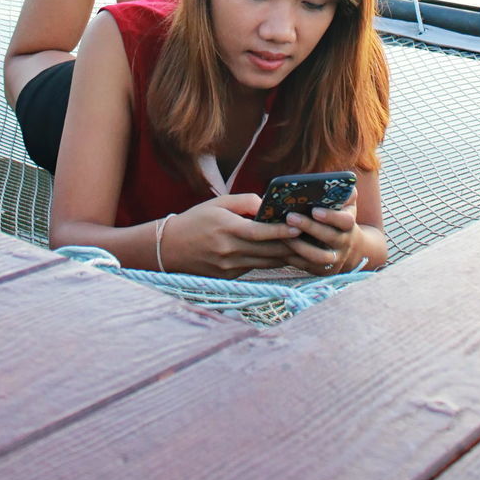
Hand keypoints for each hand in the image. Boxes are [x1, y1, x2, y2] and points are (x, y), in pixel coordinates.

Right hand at [161, 193, 303, 277]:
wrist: (169, 248)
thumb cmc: (196, 220)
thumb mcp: (218, 203)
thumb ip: (244, 202)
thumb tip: (267, 205)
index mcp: (227, 229)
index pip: (259, 233)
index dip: (280, 231)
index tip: (297, 227)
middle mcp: (229, 251)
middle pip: (267, 251)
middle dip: (290, 245)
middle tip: (310, 238)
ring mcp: (229, 267)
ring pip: (265, 263)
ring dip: (285, 256)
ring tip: (304, 247)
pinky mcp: (230, 276)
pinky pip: (256, 268)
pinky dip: (270, 261)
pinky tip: (283, 255)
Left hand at [285, 188, 359, 275]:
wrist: (350, 248)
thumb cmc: (340, 217)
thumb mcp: (346, 203)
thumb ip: (343, 191)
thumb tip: (340, 179)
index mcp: (349, 225)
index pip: (345, 221)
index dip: (331, 216)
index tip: (314, 209)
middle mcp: (344, 243)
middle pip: (329, 237)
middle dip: (309, 227)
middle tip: (290, 216)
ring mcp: (334, 259)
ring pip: (318, 257)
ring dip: (300, 246)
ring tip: (283, 235)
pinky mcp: (322, 271)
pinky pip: (306, 267)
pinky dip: (293, 258)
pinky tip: (280, 247)